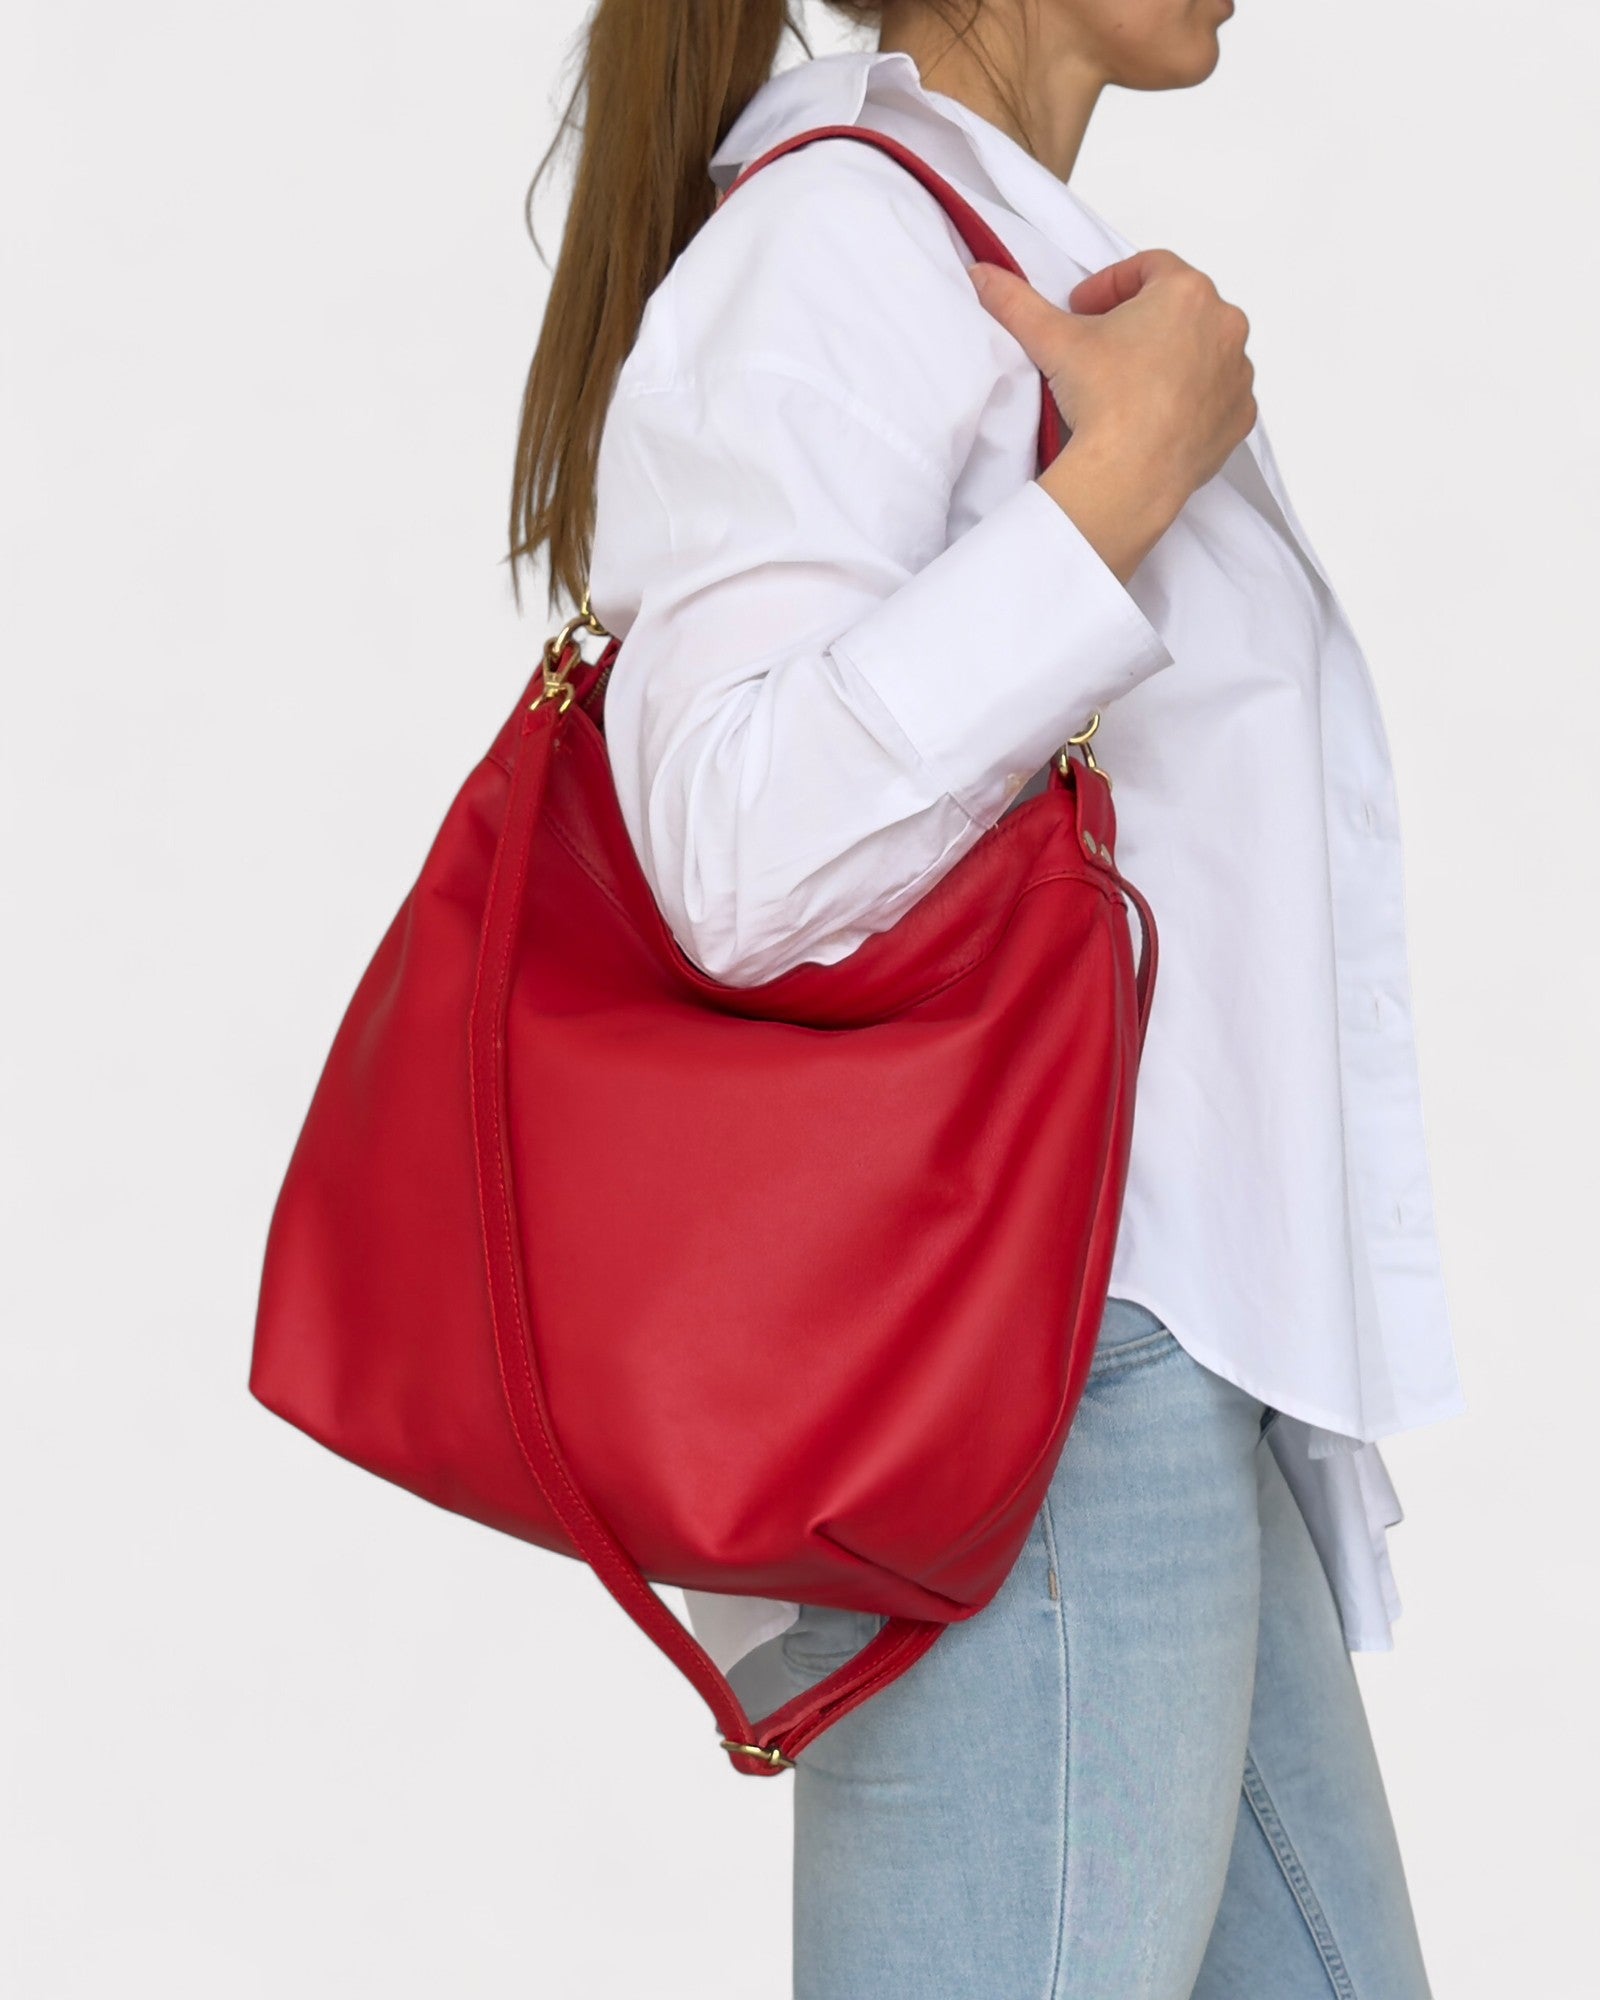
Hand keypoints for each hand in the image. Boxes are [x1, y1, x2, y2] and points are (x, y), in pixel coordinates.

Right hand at [968, 250, 1256, 579]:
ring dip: (1172, 356)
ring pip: (1203, 350)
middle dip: (1143, 319)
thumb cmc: (1104, 401)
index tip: (1084, 309)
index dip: (1110, 285)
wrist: (1131, 476)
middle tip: (1105, 346)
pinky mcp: (1239, 417)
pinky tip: (1159, 413)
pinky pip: (1217, 395)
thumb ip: (1015, 301)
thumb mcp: (1051, 340)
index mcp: (1186, 292)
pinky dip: (1193, 397)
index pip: (1148, 268)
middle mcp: (1224, 325)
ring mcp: (1237, 373)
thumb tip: (982, 275)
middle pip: (1180, 307)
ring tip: (1131, 383)